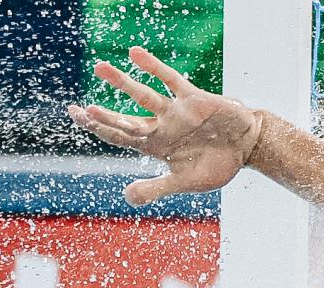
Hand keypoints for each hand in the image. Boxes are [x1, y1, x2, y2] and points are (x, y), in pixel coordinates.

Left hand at [68, 46, 261, 205]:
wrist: (247, 147)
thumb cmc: (217, 165)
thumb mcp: (185, 182)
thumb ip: (157, 188)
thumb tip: (127, 197)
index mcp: (156, 146)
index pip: (120, 136)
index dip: (98, 127)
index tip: (77, 115)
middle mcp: (160, 126)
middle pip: (125, 120)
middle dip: (101, 116)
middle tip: (75, 110)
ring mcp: (175, 112)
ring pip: (143, 97)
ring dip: (122, 84)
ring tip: (100, 68)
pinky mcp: (193, 99)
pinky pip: (170, 80)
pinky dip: (153, 67)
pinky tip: (135, 54)